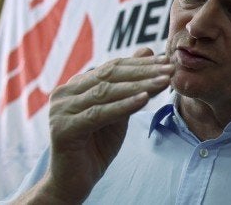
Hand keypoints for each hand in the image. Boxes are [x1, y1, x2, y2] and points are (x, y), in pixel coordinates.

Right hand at [17, 48, 172, 202]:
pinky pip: (99, 114)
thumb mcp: (118, 110)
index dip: (141, 64)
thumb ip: (129, 83)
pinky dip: (123, 106)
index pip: (112, 68)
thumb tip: (146, 50)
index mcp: (75, 86)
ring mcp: (61, 110)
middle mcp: (64, 94)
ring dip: (139, 86)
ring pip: (106, 92)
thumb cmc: (97, 144)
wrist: (74, 181)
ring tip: (164, 82)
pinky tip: (144, 100)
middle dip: (143, 72)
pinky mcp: (64, 129)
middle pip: (110, 76)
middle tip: (170, 69)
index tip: (167, 62)